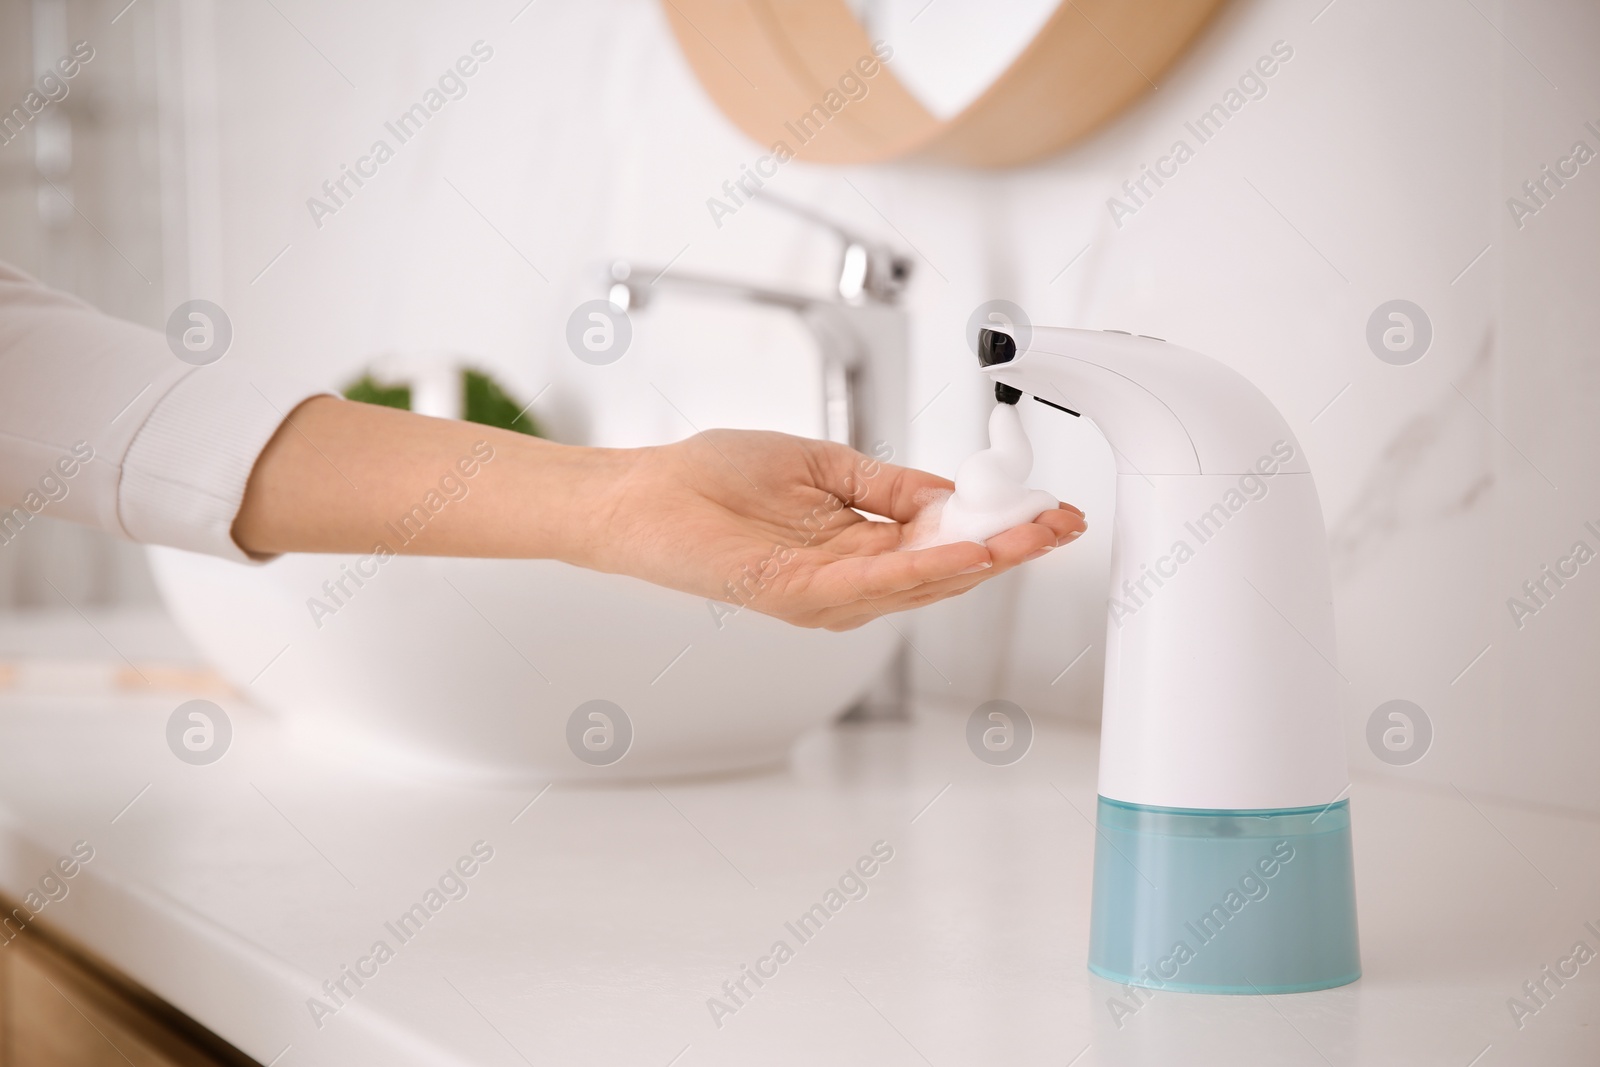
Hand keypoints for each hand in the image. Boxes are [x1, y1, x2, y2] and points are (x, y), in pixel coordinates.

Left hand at [580, 429, 1086, 629]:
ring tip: (1037, 534)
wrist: (646, 494)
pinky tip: (970, 551)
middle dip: (1013, 545)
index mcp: (860, 550)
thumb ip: (890, 484)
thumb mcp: (826, 466)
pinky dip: (928, 568)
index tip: (1049, 508)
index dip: (1002, 528)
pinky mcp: (800, 595)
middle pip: (950, 570)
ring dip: (988, 558)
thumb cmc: (715, 478)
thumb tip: (951, 490)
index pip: (948, 544)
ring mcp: (829, 597)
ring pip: (926, 582)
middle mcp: (852, 583)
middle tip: (1064, 522)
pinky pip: (878, 585)